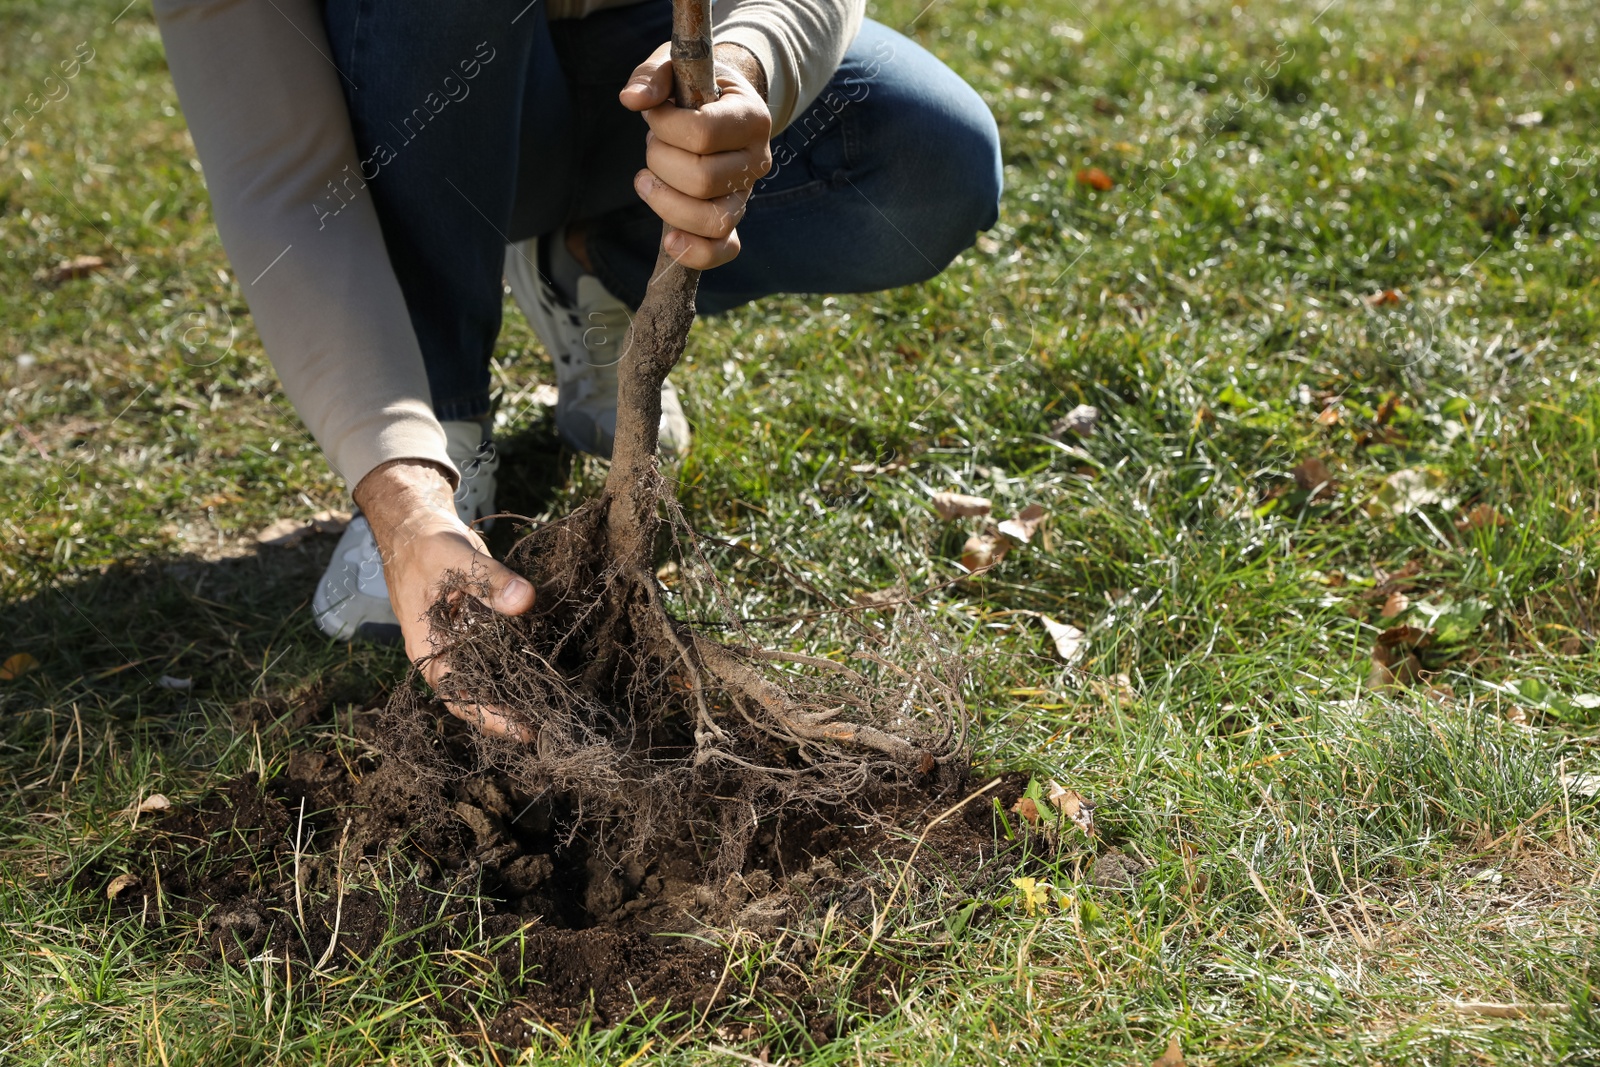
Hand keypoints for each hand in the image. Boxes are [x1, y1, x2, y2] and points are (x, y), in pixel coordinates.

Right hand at [353, 459, 534, 740]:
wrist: (416, 526)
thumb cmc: (427, 546)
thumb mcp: (457, 560)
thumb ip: (490, 580)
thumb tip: (526, 601)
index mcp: (428, 651)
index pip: (459, 698)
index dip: (492, 719)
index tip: (527, 731)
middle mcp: (446, 654)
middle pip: (481, 695)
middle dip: (515, 711)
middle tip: (556, 720)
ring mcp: (463, 642)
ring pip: (493, 675)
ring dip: (521, 688)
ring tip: (560, 701)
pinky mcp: (479, 627)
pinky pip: (502, 651)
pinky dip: (523, 659)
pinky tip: (553, 665)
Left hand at [620, 41, 771, 268]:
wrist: (718, 105)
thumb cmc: (693, 85)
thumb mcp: (674, 66)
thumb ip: (652, 76)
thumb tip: (632, 100)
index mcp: (752, 117)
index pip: (703, 133)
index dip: (665, 125)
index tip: (655, 113)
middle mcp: (758, 161)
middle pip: (701, 179)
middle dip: (659, 161)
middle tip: (653, 143)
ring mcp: (746, 194)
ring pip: (709, 219)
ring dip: (664, 201)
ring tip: (646, 180)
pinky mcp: (732, 219)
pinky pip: (723, 249)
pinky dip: (696, 253)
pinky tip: (670, 242)